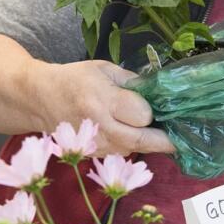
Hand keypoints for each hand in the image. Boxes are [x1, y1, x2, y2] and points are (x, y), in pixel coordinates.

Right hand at [40, 59, 175, 156]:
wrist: (40, 99)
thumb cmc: (73, 79)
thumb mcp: (104, 69)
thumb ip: (132, 81)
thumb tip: (158, 92)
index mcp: (101, 100)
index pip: (141, 115)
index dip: (152, 111)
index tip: (157, 104)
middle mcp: (99, 127)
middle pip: (143, 140)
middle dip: (165, 138)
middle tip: (182, 132)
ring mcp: (96, 145)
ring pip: (135, 149)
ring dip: (151, 142)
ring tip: (162, 129)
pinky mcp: (94, 154)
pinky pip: (123, 152)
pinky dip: (135, 144)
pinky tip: (138, 133)